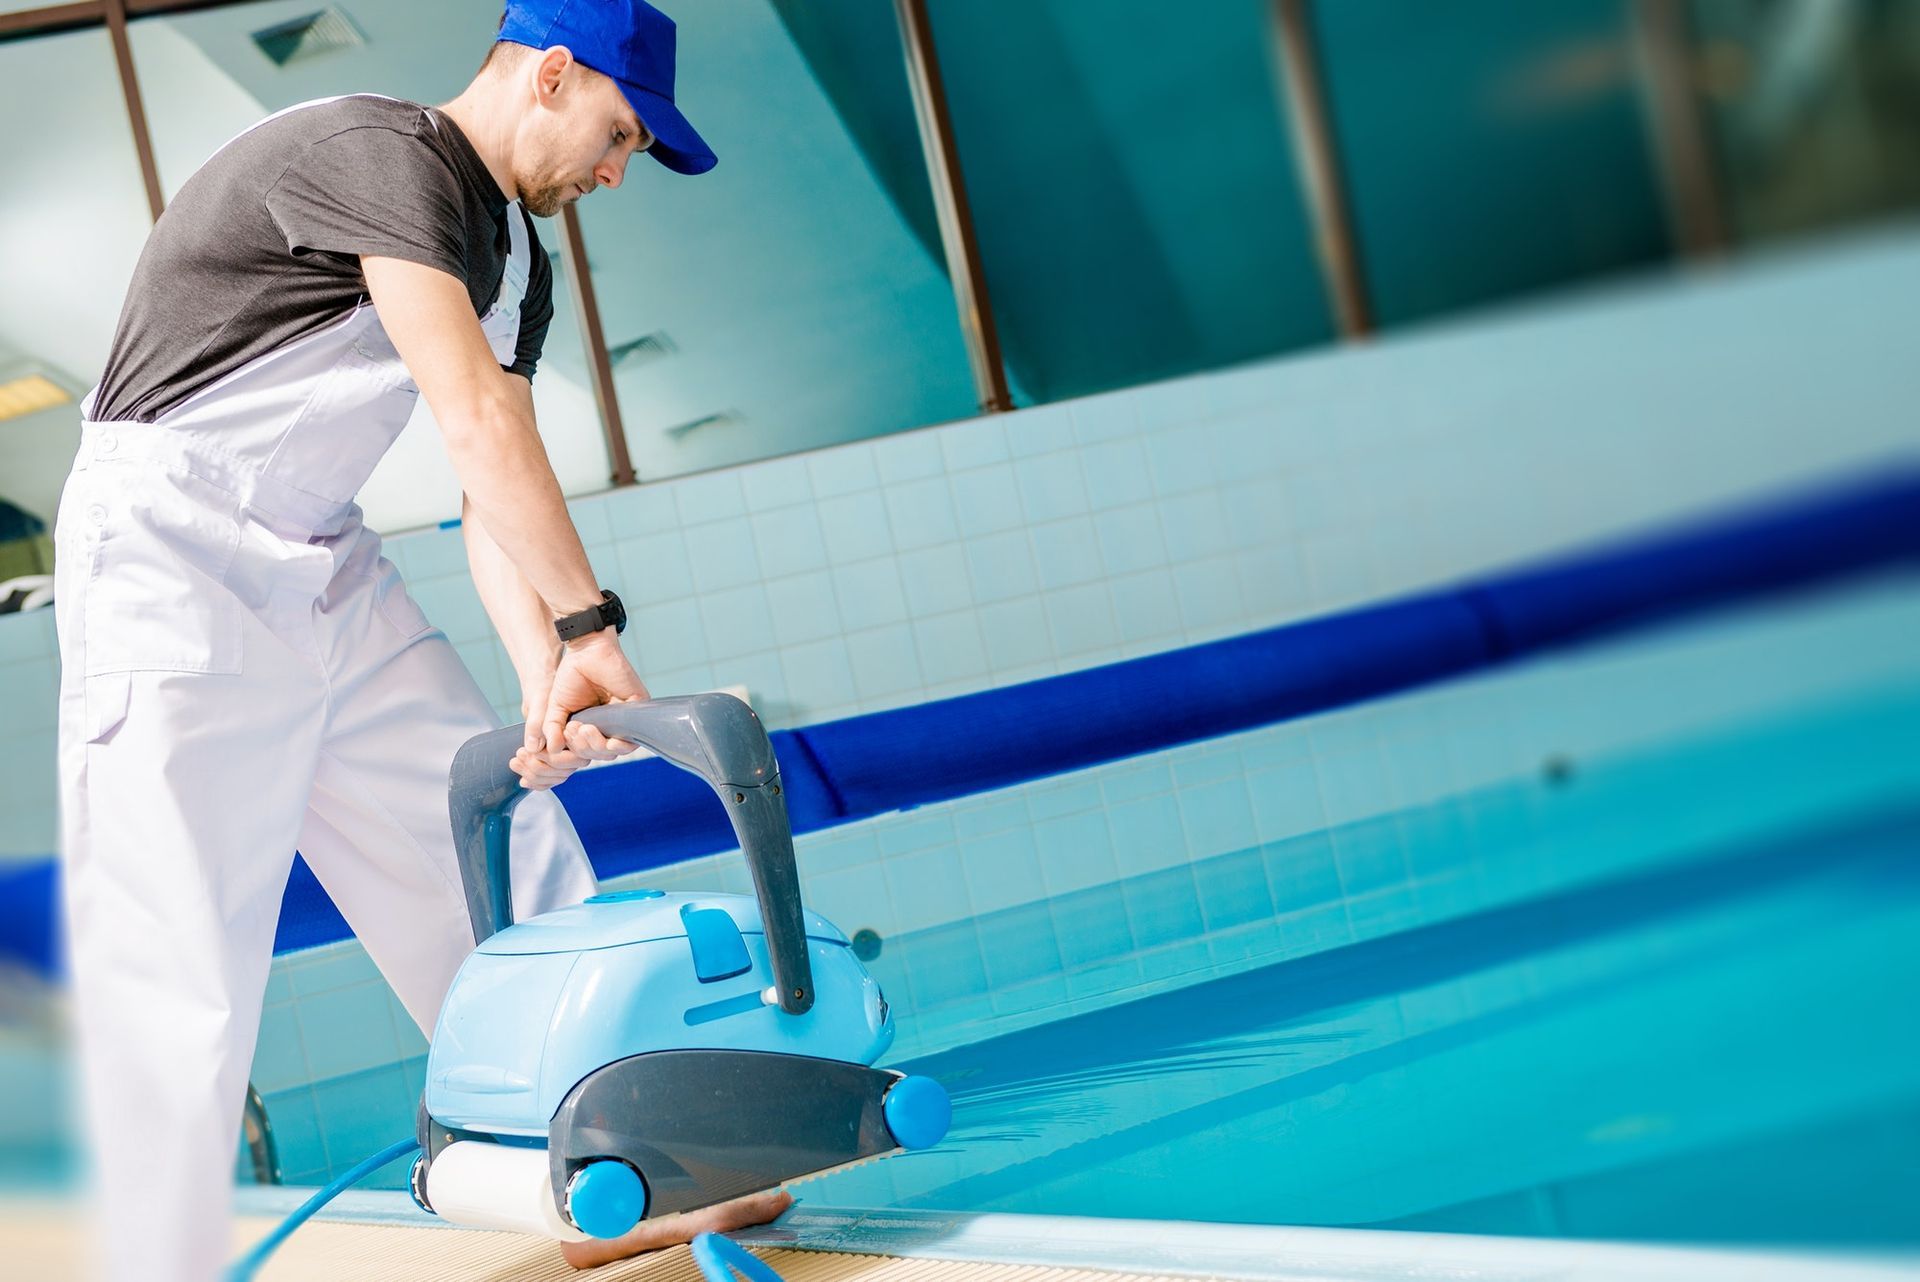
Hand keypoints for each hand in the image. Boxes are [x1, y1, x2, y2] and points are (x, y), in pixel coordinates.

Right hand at [507, 634, 647, 788]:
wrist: (587, 650)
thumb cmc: (572, 675)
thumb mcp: (554, 706)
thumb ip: (551, 728)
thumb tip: (546, 751)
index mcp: (592, 728)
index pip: (586, 754)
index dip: (572, 755)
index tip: (559, 740)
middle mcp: (609, 728)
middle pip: (600, 755)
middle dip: (582, 748)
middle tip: (572, 729)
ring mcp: (624, 721)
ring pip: (614, 751)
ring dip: (595, 746)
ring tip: (581, 728)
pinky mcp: (637, 712)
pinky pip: (630, 739)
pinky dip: (613, 742)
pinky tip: (595, 731)